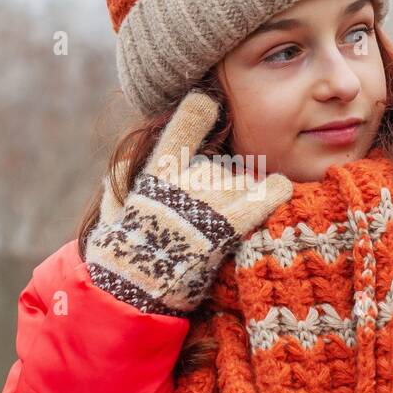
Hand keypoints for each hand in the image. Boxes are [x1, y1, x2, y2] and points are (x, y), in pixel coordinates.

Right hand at [85, 91, 292, 315]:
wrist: (137, 289)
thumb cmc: (124, 255)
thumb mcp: (112, 212)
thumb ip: (122, 182)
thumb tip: (125, 162)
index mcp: (160, 169)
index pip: (187, 121)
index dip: (201, 109)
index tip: (208, 102)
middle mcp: (190, 175)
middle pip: (224, 165)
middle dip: (222, 184)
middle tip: (206, 216)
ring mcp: (214, 197)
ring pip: (248, 179)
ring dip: (244, 197)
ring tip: (224, 226)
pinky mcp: (233, 221)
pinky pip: (271, 192)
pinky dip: (278, 190)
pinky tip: (280, 190)